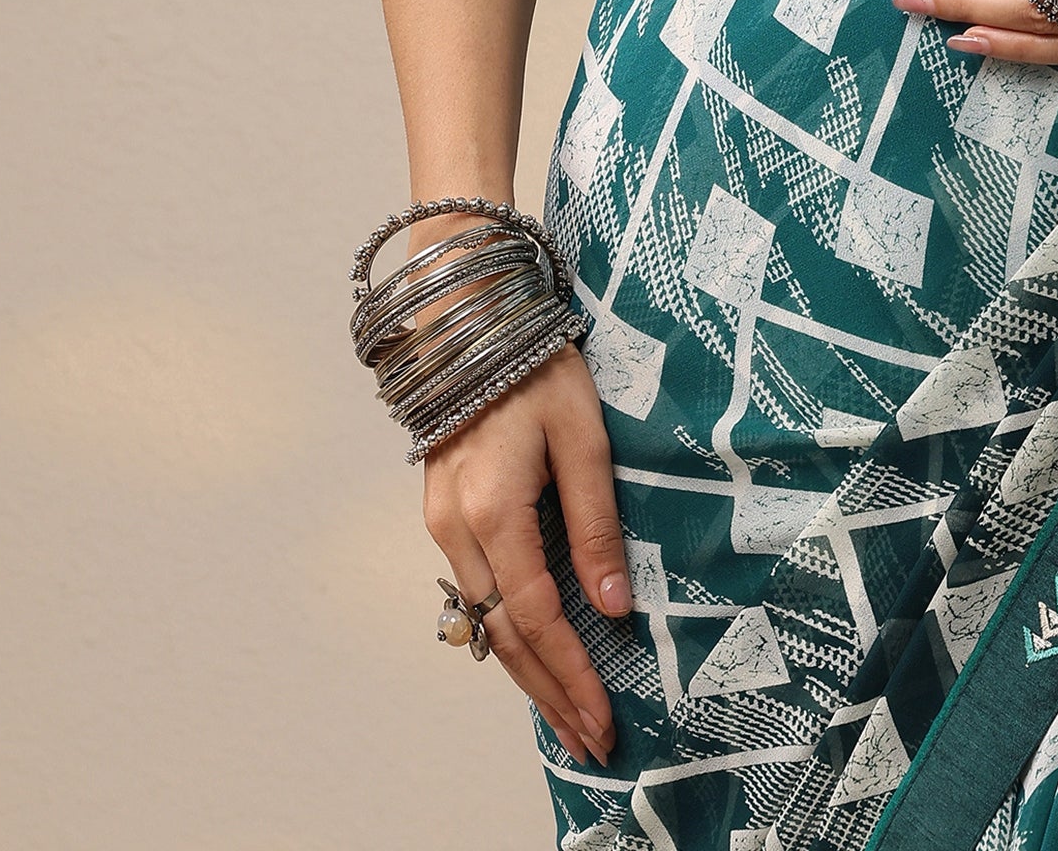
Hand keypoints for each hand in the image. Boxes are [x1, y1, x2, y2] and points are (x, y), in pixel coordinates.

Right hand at [421, 343, 629, 766]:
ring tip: (568, 712)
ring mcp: (442, 524)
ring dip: (526, 669)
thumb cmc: (535, 367)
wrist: (468, 319)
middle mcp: (456, 530)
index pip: (537, 616)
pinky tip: (535, 649)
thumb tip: (615, 604)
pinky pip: (474, 590)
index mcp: (493, 511)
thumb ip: (595, 523)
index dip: (571, 673)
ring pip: (483, 620)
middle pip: (502, 636)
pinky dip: (506, 629)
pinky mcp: (443, 514)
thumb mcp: (583, 437)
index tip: (602, 717)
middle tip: (590, 739)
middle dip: (549, 693)